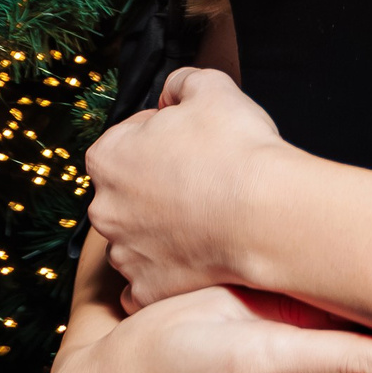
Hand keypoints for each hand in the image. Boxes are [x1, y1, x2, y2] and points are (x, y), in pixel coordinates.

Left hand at [86, 66, 286, 306]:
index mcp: (109, 157)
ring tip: (206, 219)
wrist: (266, 215)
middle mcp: (105, 209)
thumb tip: (172, 93)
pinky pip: (147, 282)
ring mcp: (124, 254)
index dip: (162, 136)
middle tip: (202, 180)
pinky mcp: (147, 290)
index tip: (192, 142)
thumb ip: (181, 82)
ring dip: (160, 230)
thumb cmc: (237, 150)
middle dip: (156, 185)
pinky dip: (167, 271)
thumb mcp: (212, 87)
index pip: (126, 139)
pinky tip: (195, 256)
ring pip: (135, 238)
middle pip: (127, 191)